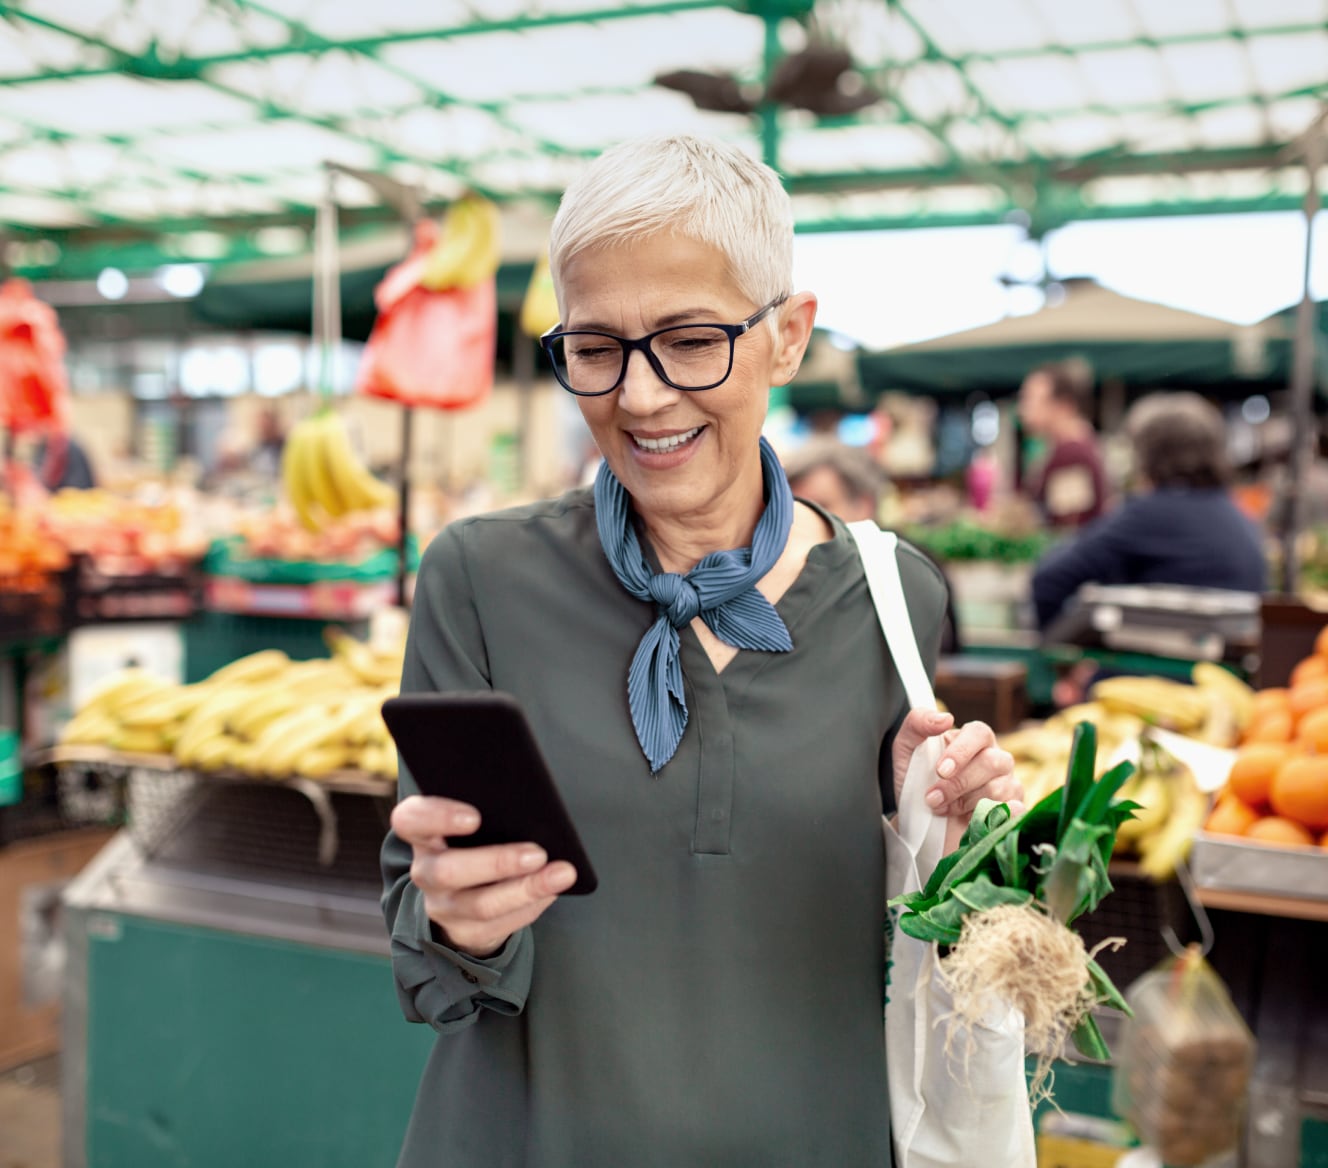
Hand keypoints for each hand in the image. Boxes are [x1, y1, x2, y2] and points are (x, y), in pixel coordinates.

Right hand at [391, 795, 577, 957]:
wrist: (465, 894)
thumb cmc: (476, 841)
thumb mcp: (474, 823)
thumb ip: (491, 809)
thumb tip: (535, 808)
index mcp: (422, 833)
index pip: (410, 820)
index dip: (437, 817)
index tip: (475, 817)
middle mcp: (425, 871)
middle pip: (448, 871)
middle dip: (498, 862)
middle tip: (538, 853)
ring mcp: (442, 906)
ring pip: (480, 905)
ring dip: (526, 889)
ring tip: (562, 874)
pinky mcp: (465, 932)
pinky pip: (499, 925)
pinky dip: (531, 907)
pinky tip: (552, 891)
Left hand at [891, 709, 1023, 853]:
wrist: (921, 823)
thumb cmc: (918, 781)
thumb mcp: (907, 749)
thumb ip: (917, 723)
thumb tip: (945, 718)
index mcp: (974, 738)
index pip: (979, 733)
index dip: (962, 751)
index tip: (941, 770)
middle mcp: (996, 758)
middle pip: (991, 763)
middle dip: (957, 784)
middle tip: (932, 798)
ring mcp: (1009, 784)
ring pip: (998, 790)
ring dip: (964, 803)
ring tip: (942, 809)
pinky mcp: (1014, 810)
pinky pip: (1014, 812)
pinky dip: (990, 818)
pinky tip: (969, 820)